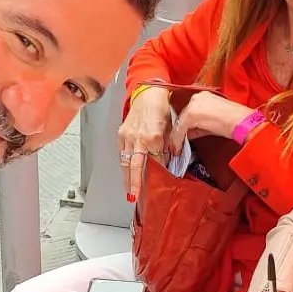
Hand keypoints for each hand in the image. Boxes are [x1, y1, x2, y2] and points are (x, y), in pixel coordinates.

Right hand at [119, 84, 173, 201]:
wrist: (148, 93)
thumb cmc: (161, 109)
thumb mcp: (170, 129)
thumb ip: (168, 148)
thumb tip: (167, 163)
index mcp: (153, 138)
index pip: (155, 162)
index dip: (158, 174)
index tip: (158, 184)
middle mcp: (138, 139)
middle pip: (135, 167)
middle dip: (134, 184)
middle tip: (133, 198)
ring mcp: (128, 136)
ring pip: (125, 162)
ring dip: (126, 178)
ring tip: (128, 191)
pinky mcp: (121, 134)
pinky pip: (121, 153)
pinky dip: (123, 164)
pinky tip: (125, 173)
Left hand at [168, 90, 249, 149]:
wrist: (241, 122)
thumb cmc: (233, 121)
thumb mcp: (212, 121)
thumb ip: (199, 126)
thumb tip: (188, 134)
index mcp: (203, 97)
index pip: (188, 112)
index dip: (183, 126)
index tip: (181, 136)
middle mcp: (197, 98)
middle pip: (182, 116)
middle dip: (179, 131)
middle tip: (177, 143)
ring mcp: (193, 105)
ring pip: (179, 122)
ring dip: (177, 136)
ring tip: (177, 147)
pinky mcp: (192, 114)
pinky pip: (180, 128)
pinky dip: (178, 139)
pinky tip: (179, 146)